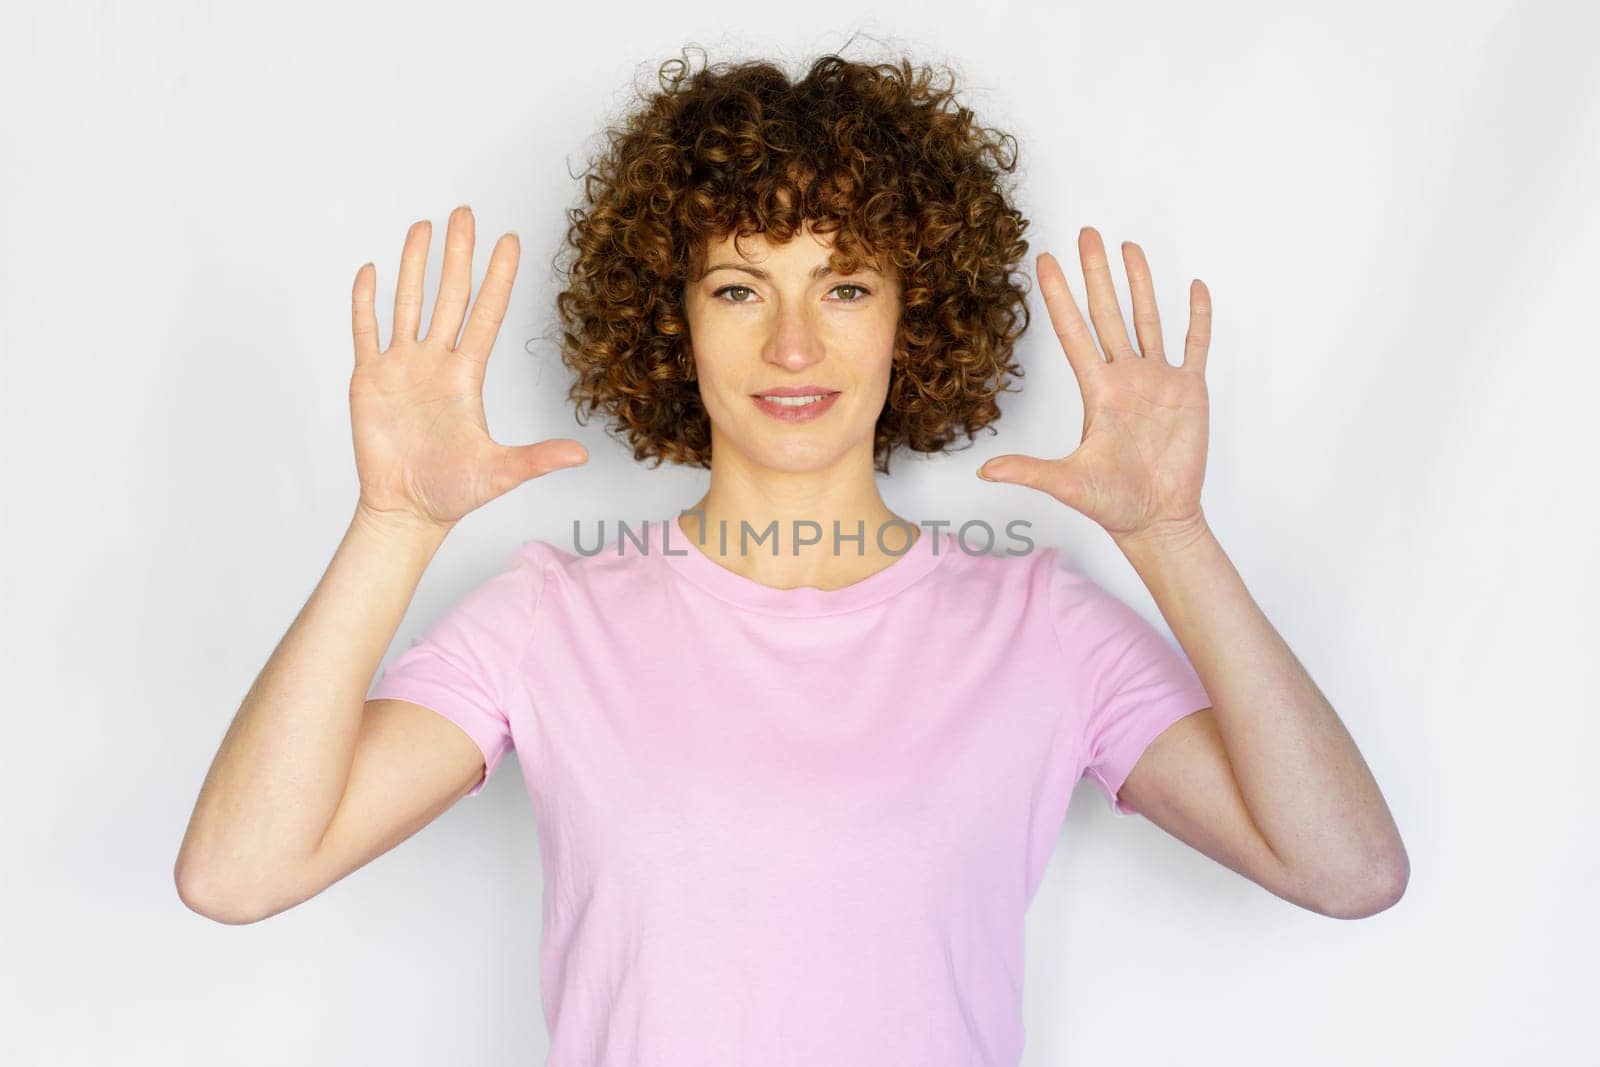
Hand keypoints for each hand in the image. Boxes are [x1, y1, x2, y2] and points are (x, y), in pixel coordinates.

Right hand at [349, 205, 587, 531]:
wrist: (406, 509)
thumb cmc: (453, 492)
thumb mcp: (500, 473)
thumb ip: (537, 458)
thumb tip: (581, 455)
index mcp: (467, 376)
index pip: (486, 314)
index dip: (498, 277)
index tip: (509, 241)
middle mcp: (436, 362)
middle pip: (449, 296)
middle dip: (457, 254)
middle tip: (465, 212)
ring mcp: (401, 367)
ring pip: (408, 303)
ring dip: (413, 265)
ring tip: (422, 227)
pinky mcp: (368, 379)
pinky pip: (365, 331)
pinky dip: (365, 302)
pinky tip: (371, 271)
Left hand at [977, 227, 1210, 547]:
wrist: (1159, 518)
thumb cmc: (1113, 503)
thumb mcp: (1068, 483)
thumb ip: (1029, 471)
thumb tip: (984, 472)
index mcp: (1097, 390)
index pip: (1073, 331)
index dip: (1059, 296)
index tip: (1044, 261)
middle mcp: (1125, 377)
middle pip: (1107, 313)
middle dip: (1097, 273)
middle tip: (1087, 233)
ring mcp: (1158, 380)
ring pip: (1148, 318)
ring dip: (1140, 283)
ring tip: (1130, 246)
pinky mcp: (1190, 390)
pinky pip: (1194, 344)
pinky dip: (1197, 316)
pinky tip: (1195, 286)